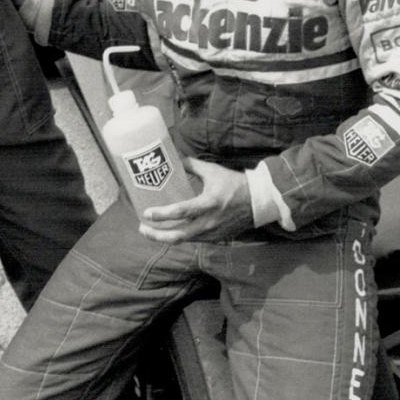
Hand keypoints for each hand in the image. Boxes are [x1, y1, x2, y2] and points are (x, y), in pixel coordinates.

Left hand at [138, 158, 254, 243]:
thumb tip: (176, 159)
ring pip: (184, 240)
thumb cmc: (235, 184)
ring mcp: (212, 233)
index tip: (146, 213)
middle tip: (142, 228)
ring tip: (152, 231)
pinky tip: (172, 231)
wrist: (257, 202)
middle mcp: (209, 222)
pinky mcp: (216, 238)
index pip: (181, 212)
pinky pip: (194, 240)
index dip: (162, 214)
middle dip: (157, 235)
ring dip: (166, 237)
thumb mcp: (213, 171)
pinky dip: (180, 236)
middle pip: (178, 235)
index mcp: (208, 203)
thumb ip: (193, 165)